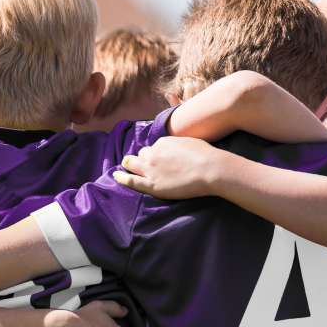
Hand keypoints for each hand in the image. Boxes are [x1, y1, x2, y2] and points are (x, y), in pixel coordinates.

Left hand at [112, 136, 233, 199]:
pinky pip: (130, 180)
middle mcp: (153, 154)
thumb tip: (174, 147)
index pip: (153, 148)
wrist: (210, 169)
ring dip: (130, 164)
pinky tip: (115, 177)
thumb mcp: (189, 141)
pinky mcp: (151, 184)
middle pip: (141, 154)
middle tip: (145, 163)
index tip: (160, 158)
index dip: (156, 153)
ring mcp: (150, 169)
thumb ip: (176, 144)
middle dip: (142, 158)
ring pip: (132, 164)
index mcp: (162, 142)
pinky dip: (121, 177)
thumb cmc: (206, 155)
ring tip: (127, 167)